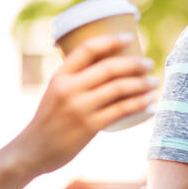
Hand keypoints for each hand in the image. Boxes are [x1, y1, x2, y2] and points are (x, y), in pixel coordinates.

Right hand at [11, 33, 157, 176]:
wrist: (33, 150)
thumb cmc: (49, 119)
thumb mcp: (55, 93)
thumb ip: (76, 81)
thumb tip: (107, 69)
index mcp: (60, 76)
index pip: (88, 49)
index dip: (111, 40)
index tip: (129, 38)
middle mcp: (69, 88)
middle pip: (110, 68)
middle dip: (135, 64)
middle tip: (149, 64)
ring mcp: (80, 108)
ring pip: (119, 89)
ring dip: (142, 84)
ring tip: (154, 83)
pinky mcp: (89, 126)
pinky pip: (121, 111)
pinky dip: (140, 105)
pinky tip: (151, 103)